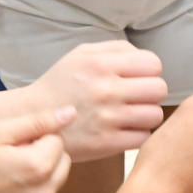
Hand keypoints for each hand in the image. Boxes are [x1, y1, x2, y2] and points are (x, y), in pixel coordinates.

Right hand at [0, 106, 74, 192]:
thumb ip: (38, 121)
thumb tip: (71, 113)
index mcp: (37, 167)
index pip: (58, 140)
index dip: (36, 137)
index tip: (12, 143)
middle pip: (62, 163)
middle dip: (43, 155)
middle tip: (10, 156)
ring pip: (53, 183)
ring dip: (38, 176)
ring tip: (5, 175)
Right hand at [6, 41, 167, 160]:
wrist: (33, 119)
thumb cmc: (61, 84)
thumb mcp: (82, 54)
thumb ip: (115, 49)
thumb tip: (144, 57)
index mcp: (101, 64)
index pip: (153, 64)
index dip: (149, 71)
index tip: (138, 78)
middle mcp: (106, 90)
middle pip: (159, 89)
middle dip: (150, 92)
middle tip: (136, 96)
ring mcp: (108, 118)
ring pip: (155, 115)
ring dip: (146, 114)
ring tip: (131, 113)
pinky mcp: (107, 143)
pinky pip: (143, 137)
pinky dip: (137, 134)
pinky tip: (123, 129)